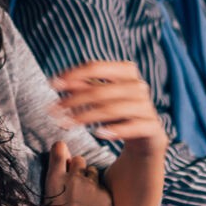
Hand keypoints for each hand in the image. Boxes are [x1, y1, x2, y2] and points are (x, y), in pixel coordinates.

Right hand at [42, 141, 111, 205]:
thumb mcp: (48, 204)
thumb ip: (56, 184)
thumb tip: (61, 174)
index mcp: (54, 180)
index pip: (58, 148)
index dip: (61, 151)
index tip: (62, 156)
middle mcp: (72, 178)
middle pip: (78, 159)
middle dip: (78, 167)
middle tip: (76, 182)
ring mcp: (90, 186)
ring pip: (92, 172)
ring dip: (90, 180)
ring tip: (86, 197)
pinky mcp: (104, 195)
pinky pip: (102, 187)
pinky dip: (99, 195)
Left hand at [51, 61, 166, 150]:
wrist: (146, 139)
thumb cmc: (120, 113)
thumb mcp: (101, 97)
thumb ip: (83, 86)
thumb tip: (58, 80)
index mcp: (126, 72)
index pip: (97, 67)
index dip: (73, 74)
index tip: (53, 83)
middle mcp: (138, 86)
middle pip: (101, 90)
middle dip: (74, 100)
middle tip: (53, 109)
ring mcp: (147, 107)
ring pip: (112, 109)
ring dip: (86, 116)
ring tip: (67, 124)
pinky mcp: (152, 127)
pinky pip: (132, 127)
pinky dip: (115, 130)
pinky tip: (99, 134)